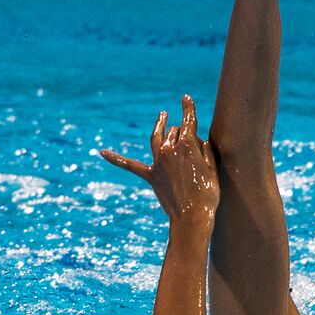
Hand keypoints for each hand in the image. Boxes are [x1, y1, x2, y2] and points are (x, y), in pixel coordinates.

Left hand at [101, 96, 219, 219]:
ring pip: (156, 138)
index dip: (188, 108)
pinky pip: (129, 165)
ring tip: (162, 116)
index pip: (188, 122)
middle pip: (174, 132)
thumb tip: (199, 141)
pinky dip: (115, 158)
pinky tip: (101, 152)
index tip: (185, 98)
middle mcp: (170, 150)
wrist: (192, 216)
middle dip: (182, 131)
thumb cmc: (207, 194)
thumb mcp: (212, 169)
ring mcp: (158, 163)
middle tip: (192, 140)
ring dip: (159, 126)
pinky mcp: (150, 176)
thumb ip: (205, 151)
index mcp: (188, 146)